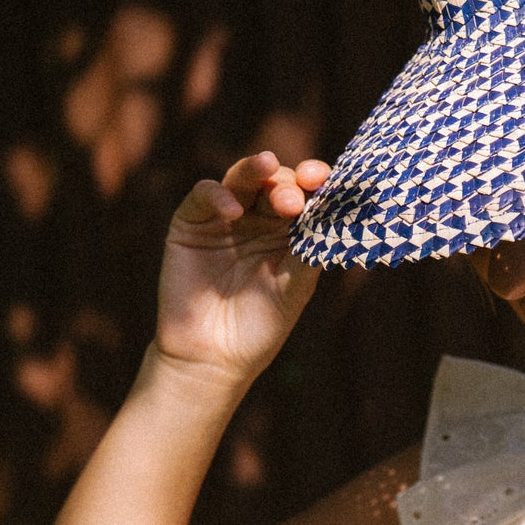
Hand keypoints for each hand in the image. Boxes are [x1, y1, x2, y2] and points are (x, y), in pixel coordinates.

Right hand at [155, 152, 330, 382]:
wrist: (212, 358)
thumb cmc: (259, 326)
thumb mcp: (294, 287)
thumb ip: (310, 249)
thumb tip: (333, 211)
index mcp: (289, 233)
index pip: (306, 196)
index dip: (315, 182)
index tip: (324, 178)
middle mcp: (258, 220)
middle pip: (276, 183)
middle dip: (287, 184)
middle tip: (294, 200)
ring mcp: (225, 219)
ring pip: (242, 179)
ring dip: (256, 171)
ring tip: (268, 167)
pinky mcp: (191, 223)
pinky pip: (204, 195)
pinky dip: (218, 195)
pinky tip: (233, 210)